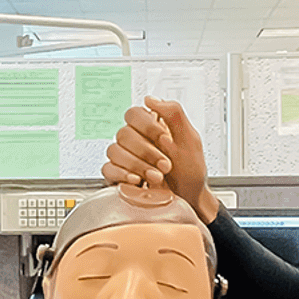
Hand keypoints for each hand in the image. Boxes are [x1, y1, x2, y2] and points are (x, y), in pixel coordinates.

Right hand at [101, 96, 218, 221]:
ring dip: (138, 165)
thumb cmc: (190, 171)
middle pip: (124, 133)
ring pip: (114, 150)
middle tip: (166, 164)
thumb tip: (150, 99)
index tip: (165, 141)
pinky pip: (108, 169)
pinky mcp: (118, 176)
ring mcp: (125, 158)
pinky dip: (122, 174)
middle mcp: (135, 140)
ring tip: (157, 177)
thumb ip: (174, 114)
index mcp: (151, 128)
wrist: (189, 199)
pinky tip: (138, 181)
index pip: (134, 113)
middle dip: (147, 151)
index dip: (147, 126)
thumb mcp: (190, 139)